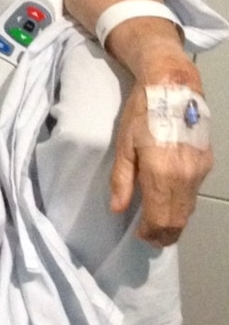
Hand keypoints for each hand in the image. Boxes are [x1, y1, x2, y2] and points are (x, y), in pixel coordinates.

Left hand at [111, 80, 212, 245]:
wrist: (174, 87)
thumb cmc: (142, 113)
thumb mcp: (124, 145)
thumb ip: (122, 180)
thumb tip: (118, 209)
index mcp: (161, 174)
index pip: (159, 218)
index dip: (150, 232)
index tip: (140, 235)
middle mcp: (184, 177)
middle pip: (178, 219)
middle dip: (164, 233)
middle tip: (150, 237)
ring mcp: (199, 171)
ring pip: (189, 209)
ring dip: (175, 221)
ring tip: (159, 224)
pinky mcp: (207, 163)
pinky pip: (194, 193)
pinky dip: (183, 204)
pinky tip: (170, 202)